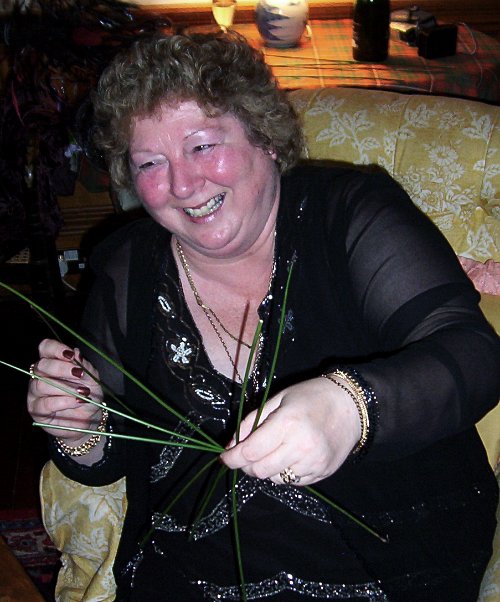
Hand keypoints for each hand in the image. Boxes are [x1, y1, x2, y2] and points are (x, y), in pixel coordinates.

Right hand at [27, 339, 103, 446]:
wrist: (90, 418)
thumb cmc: (88, 394)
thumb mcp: (92, 378)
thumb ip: (84, 366)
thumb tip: (76, 353)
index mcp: (52, 362)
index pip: (46, 348)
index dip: (56, 349)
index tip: (71, 355)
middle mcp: (40, 375)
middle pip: (41, 365)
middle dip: (61, 368)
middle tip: (80, 374)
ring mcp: (35, 393)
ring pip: (41, 385)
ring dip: (65, 388)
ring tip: (84, 392)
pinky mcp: (36, 410)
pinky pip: (45, 404)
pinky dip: (64, 401)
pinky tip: (77, 401)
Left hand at [220, 377, 360, 485]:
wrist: (351, 405)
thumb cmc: (311, 396)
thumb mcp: (278, 399)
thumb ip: (253, 421)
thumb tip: (231, 445)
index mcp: (287, 424)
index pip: (250, 452)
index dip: (232, 457)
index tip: (224, 456)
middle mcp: (300, 447)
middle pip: (259, 470)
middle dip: (246, 465)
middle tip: (245, 454)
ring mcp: (313, 463)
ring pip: (274, 479)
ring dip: (265, 468)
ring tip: (271, 450)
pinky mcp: (322, 473)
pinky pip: (292, 481)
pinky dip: (283, 472)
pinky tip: (288, 455)